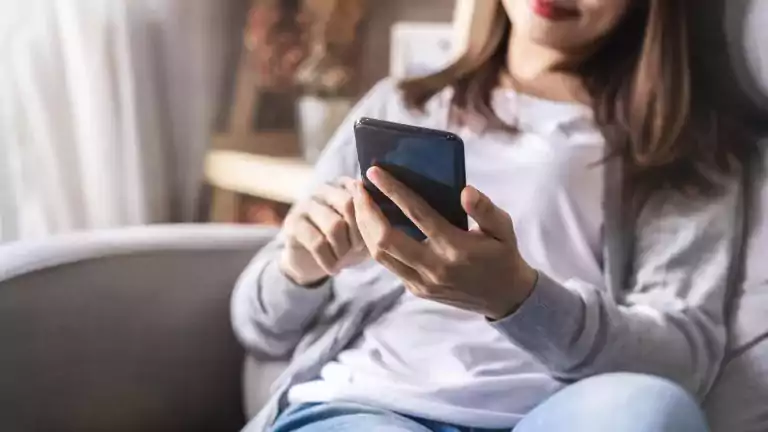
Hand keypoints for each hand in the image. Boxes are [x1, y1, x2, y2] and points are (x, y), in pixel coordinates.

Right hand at [280, 177, 367, 285]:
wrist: (311, 260)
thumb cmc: (344, 242)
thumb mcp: (364, 232)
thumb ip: (376, 221)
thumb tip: (392, 220)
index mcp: (345, 184)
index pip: (363, 192)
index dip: (371, 218)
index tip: (373, 237)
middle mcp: (324, 189)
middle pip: (349, 204)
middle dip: (358, 233)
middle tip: (357, 250)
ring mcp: (305, 204)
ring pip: (334, 225)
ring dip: (344, 249)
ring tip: (344, 259)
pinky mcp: (292, 224)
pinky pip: (317, 243)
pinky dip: (329, 260)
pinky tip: (333, 269)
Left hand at [352, 167, 537, 319]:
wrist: (505, 297)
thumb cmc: (502, 254)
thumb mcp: (503, 228)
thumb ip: (485, 209)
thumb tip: (465, 191)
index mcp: (455, 247)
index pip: (417, 214)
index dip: (393, 191)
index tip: (374, 172)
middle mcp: (434, 267)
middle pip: (385, 238)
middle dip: (366, 210)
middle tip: (358, 187)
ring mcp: (422, 282)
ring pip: (380, 254)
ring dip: (364, 226)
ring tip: (360, 202)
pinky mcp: (417, 290)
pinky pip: (388, 264)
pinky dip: (375, 242)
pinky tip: (371, 224)